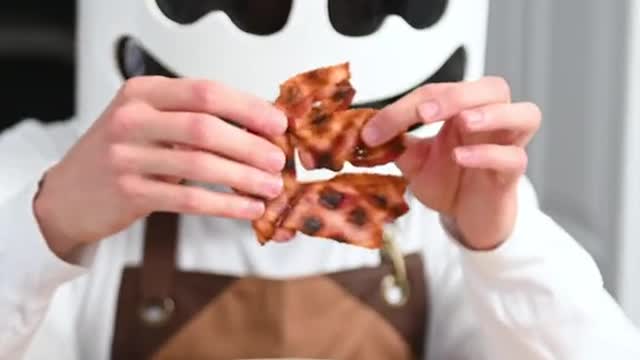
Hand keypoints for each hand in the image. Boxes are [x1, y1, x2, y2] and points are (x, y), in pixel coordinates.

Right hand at [34, 76, 287, 258]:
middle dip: (250, 145)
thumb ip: (192, 119)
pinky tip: (247, 208)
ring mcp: (126, 156)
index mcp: (143, 93)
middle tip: (277, 160)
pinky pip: (189, 199)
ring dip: (244, 178)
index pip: (206, 92)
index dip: (248, 107)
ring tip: (270, 186)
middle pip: (206, 128)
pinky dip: (225, 204)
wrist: (67, 196)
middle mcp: (131, 118)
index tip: (277, 124)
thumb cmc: (119, 155)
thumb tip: (257, 128)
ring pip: (200, 165)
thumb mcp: (149, 122)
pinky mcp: (128, 192)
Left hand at [362, 77, 540, 249]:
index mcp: (463, 110)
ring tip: (463, 122)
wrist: (466, 218)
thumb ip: (395, 144)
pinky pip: (514, 157)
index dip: (403, 109)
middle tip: (424, 113)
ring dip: (491, 114)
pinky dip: (490, 154)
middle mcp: (490, 121)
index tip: (372, 132)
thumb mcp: (413, 161)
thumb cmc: (448, 182)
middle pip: (492, 89)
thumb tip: (364, 130)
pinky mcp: (511, 175)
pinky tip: (462, 158)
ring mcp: (506, 146)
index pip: (437, 94)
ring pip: (524, 114)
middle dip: (456, 96)